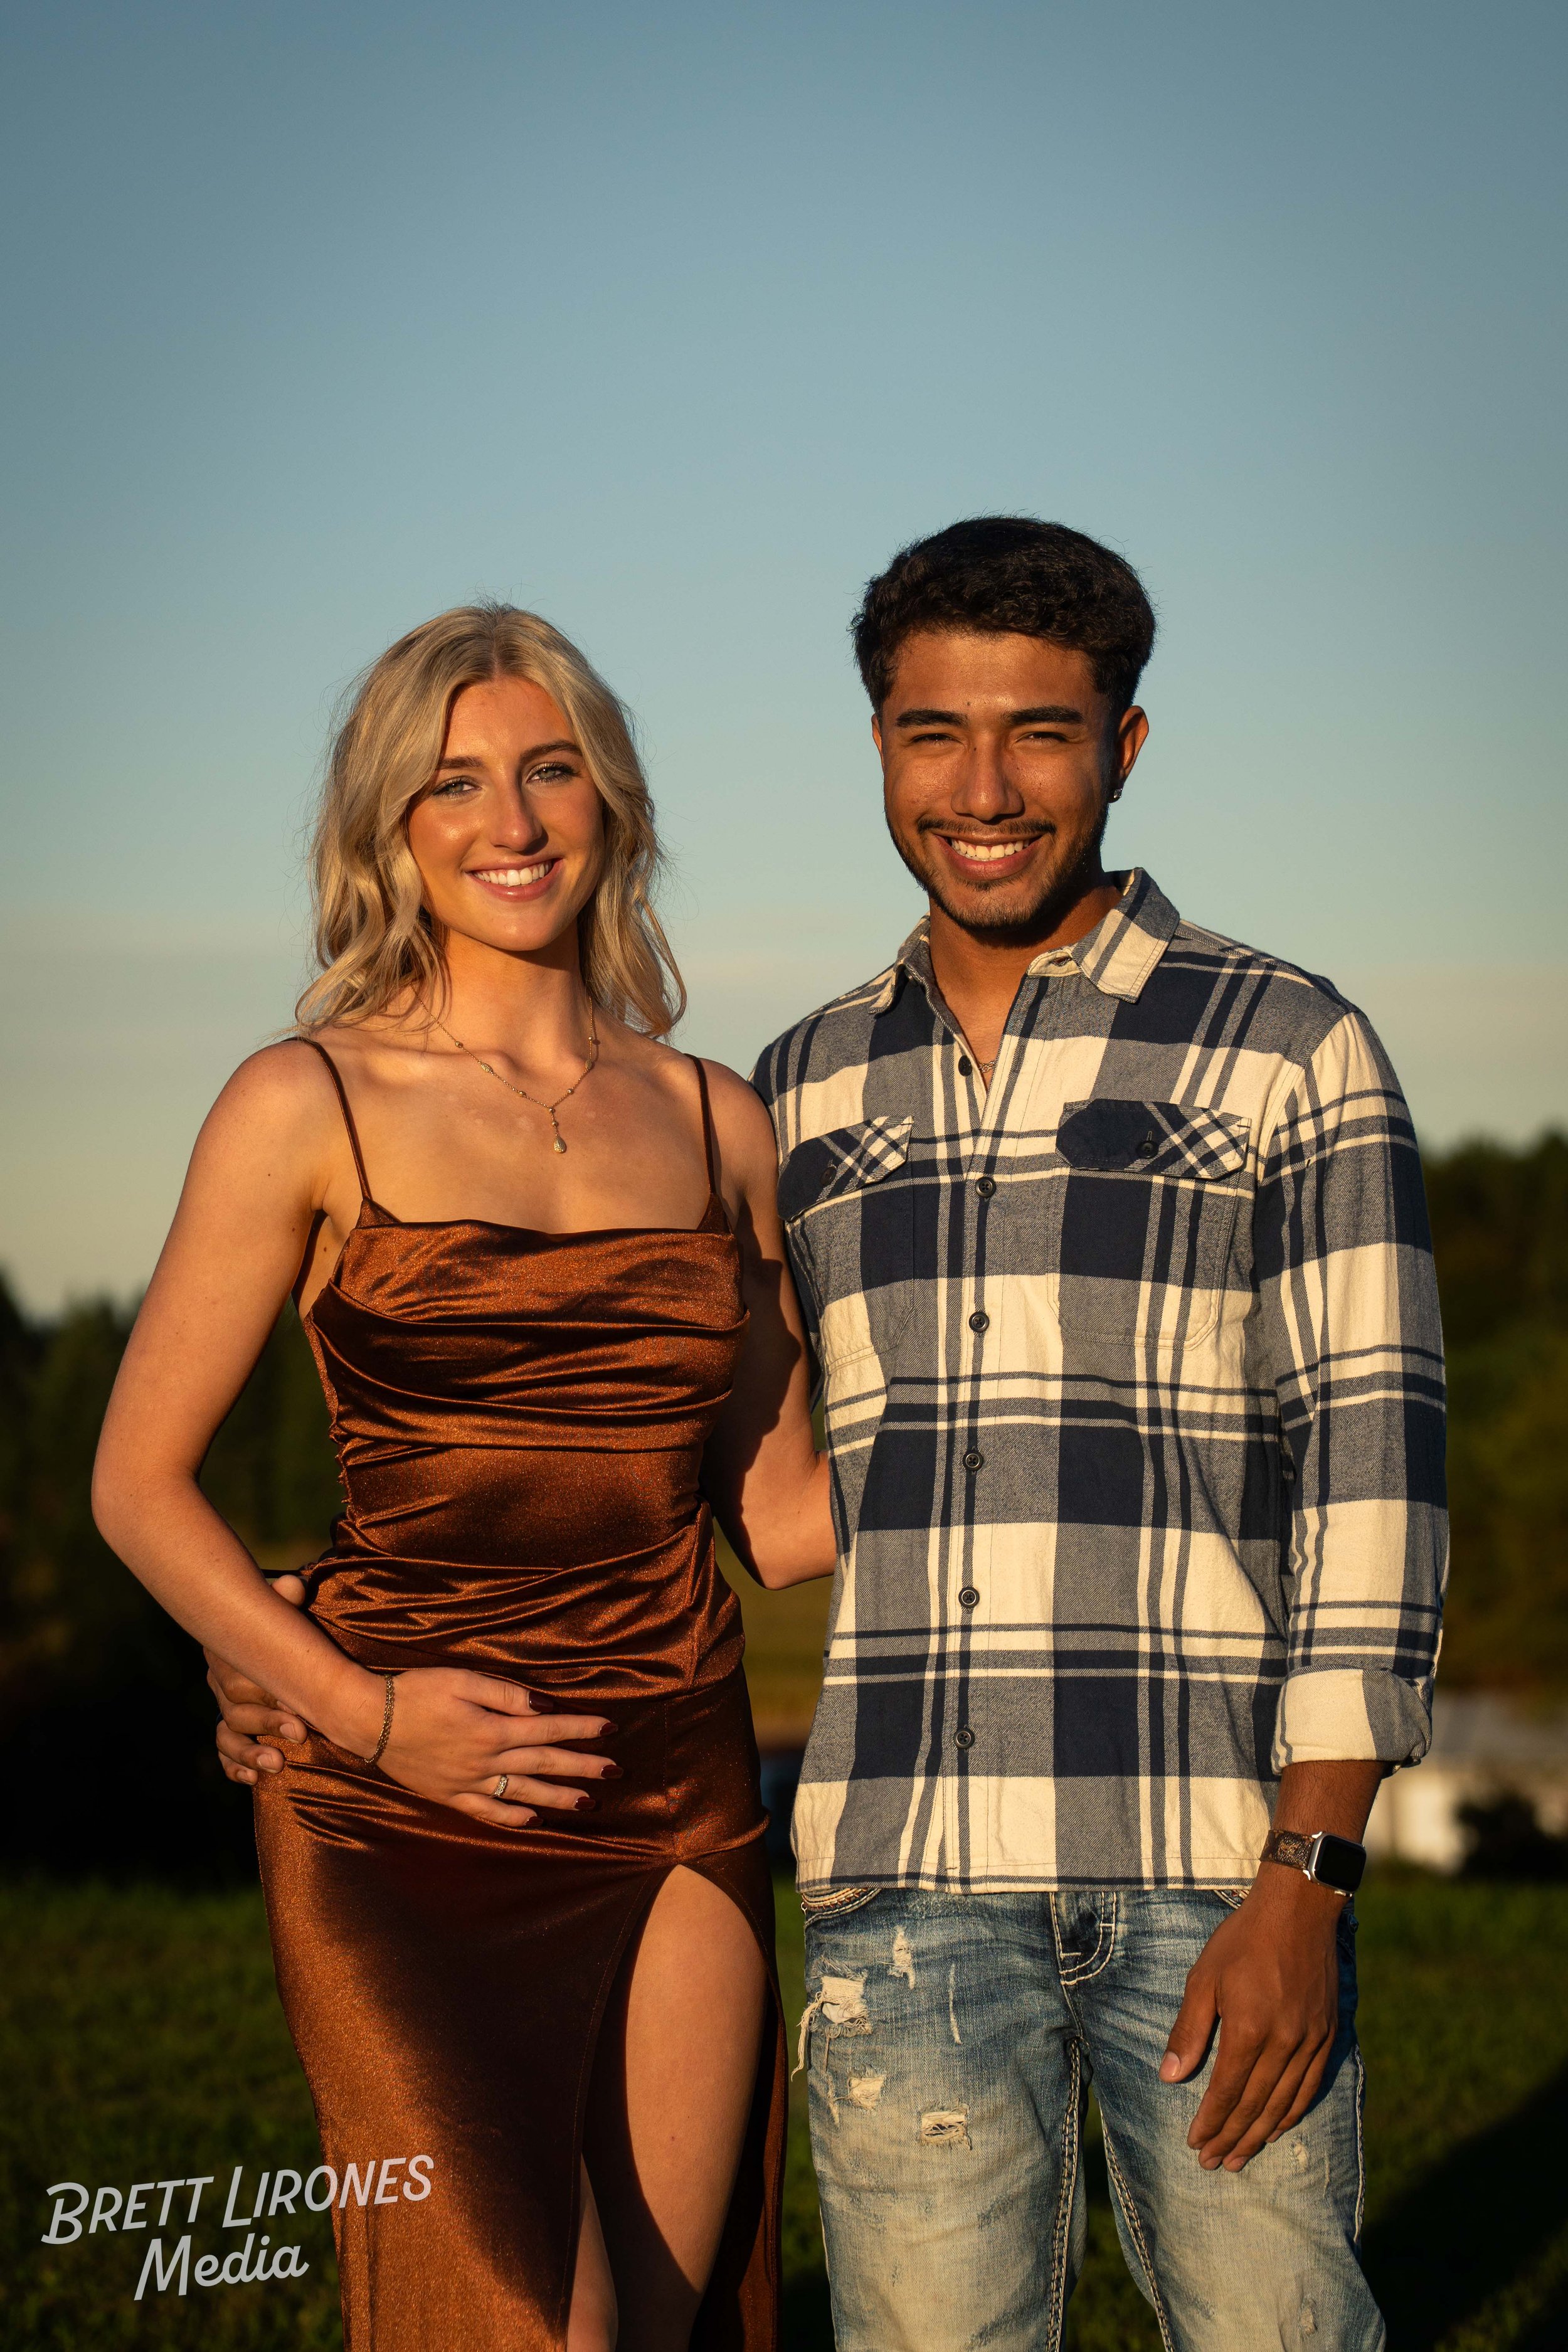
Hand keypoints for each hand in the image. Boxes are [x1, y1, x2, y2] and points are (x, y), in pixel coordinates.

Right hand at [209, 1574, 309, 1783]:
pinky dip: (236, 1766)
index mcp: (233, 1653)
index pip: (239, 1677)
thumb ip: (289, 1597)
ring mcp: (228, 1708)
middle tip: (300, 1734)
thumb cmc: (289, 1619)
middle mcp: (225, 1682)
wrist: (289, 1637)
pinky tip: (253, 1779)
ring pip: (228, 1734)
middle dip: (268, 1723)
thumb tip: (293, 1586)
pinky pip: (225, 1752)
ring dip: (250, 1752)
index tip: (297, 1705)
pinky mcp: (235, 1731)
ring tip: (278, 1765)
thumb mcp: (289, 1605)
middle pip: (236, 1710)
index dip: (266, 1692)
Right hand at [366, 1666, 617, 1827]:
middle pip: (544, 1766)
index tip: (610, 1728)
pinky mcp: (448, 1795)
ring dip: (558, 1798)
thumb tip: (544, 1706)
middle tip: (614, 1771)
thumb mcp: (462, 1679)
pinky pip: (487, 1813)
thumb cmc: (415, 1692)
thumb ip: (505, 1694)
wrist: (368, 1721)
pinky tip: (534, 1821)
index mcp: (492, 1730)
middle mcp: (485, 1762)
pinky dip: (513, 1818)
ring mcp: (467, 1783)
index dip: (581, 1728)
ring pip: (523, 1794)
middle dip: (582, 1767)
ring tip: (588, 1802)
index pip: (548, 1730)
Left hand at [1158, 1867, 1342, 2169]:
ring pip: (1284, 2102)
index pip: (1228, 2091)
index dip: (1211, 2122)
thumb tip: (1170, 2077)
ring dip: (1260, 2134)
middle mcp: (1285, 2042)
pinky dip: (1293, 2112)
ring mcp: (1311, 2040)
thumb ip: (1189, 2030)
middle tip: (1214, 2163)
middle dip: (1232, 2138)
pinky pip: (1310, 2086)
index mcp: (1250, 2028)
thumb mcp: (1204, 1977)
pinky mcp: (1328, 2034)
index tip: (1195, 2145)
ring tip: (1240, 2157)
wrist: (1298, 1910)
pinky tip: (1277, 2128)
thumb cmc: (1243, 1940)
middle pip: (1256, 2104)